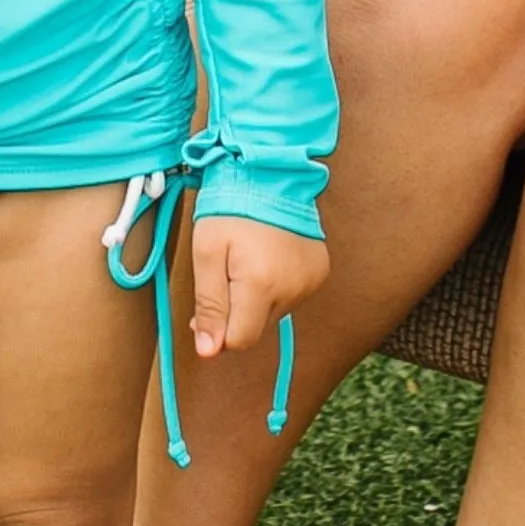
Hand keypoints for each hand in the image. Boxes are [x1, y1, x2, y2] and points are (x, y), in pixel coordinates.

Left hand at [189, 214, 330, 362]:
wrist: (269, 173)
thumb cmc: (231, 209)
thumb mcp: (206, 254)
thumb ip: (209, 305)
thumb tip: (208, 352)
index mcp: (260, 286)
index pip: (239, 340)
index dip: (218, 332)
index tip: (204, 315)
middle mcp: (292, 290)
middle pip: (256, 327)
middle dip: (235, 313)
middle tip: (221, 279)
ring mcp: (309, 282)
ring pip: (273, 313)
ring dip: (255, 299)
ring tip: (246, 262)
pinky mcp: (319, 273)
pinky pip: (291, 296)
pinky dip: (276, 286)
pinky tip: (267, 260)